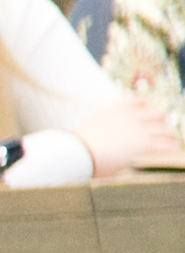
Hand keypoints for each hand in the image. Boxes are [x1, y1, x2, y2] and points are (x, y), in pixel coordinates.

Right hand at [68, 98, 184, 180]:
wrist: (78, 151)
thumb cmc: (77, 146)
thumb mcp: (89, 131)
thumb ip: (101, 130)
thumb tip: (101, 139)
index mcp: (116, 110)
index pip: (138, 101)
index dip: (147, 105)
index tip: (150, 110)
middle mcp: (131, 116)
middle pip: (156, 113)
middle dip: (161, 120)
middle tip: (164, 127)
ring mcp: (139, 129)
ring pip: (164, 129)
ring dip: (169, 134)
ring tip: (173, 140)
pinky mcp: (144, 143)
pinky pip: (165, 144)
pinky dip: (172, 147)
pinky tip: (176, 150)